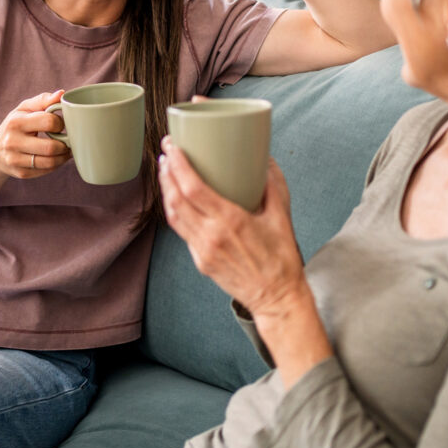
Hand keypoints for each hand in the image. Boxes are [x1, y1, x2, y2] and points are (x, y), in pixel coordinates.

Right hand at [0, 90, 71, 178]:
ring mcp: (15, 160)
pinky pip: (46, 171)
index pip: (49, 122)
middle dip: (65, 144)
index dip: (61, 123)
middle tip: (68, 140)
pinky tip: (57, 158)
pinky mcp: (21, 173)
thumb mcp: (24, 109)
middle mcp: (13, 142)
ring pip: (50, 162)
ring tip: (66, 150)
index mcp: (16, 122)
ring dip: (64, 156)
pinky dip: (56, 165)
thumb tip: (62, 94)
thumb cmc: (14, 126)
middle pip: (50, 147)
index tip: (61, 124)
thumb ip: (43, 100)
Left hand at [158, 138, 304, 317]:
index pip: (194, 188)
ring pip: (173, 216)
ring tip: (166, 171)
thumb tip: (265, 159)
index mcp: (231, 222)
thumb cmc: (281, 260)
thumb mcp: (281, 217)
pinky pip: (182, 231)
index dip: (178, 166)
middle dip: (167, 172)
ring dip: (166, 190)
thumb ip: (273, 184)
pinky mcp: (200, 261)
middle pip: (176, 199)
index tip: (173, 148)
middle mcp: (211, 236)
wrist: (277, 299)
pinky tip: (177, 198)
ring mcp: (203, 251)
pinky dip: (175, 211)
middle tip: (166, 152)